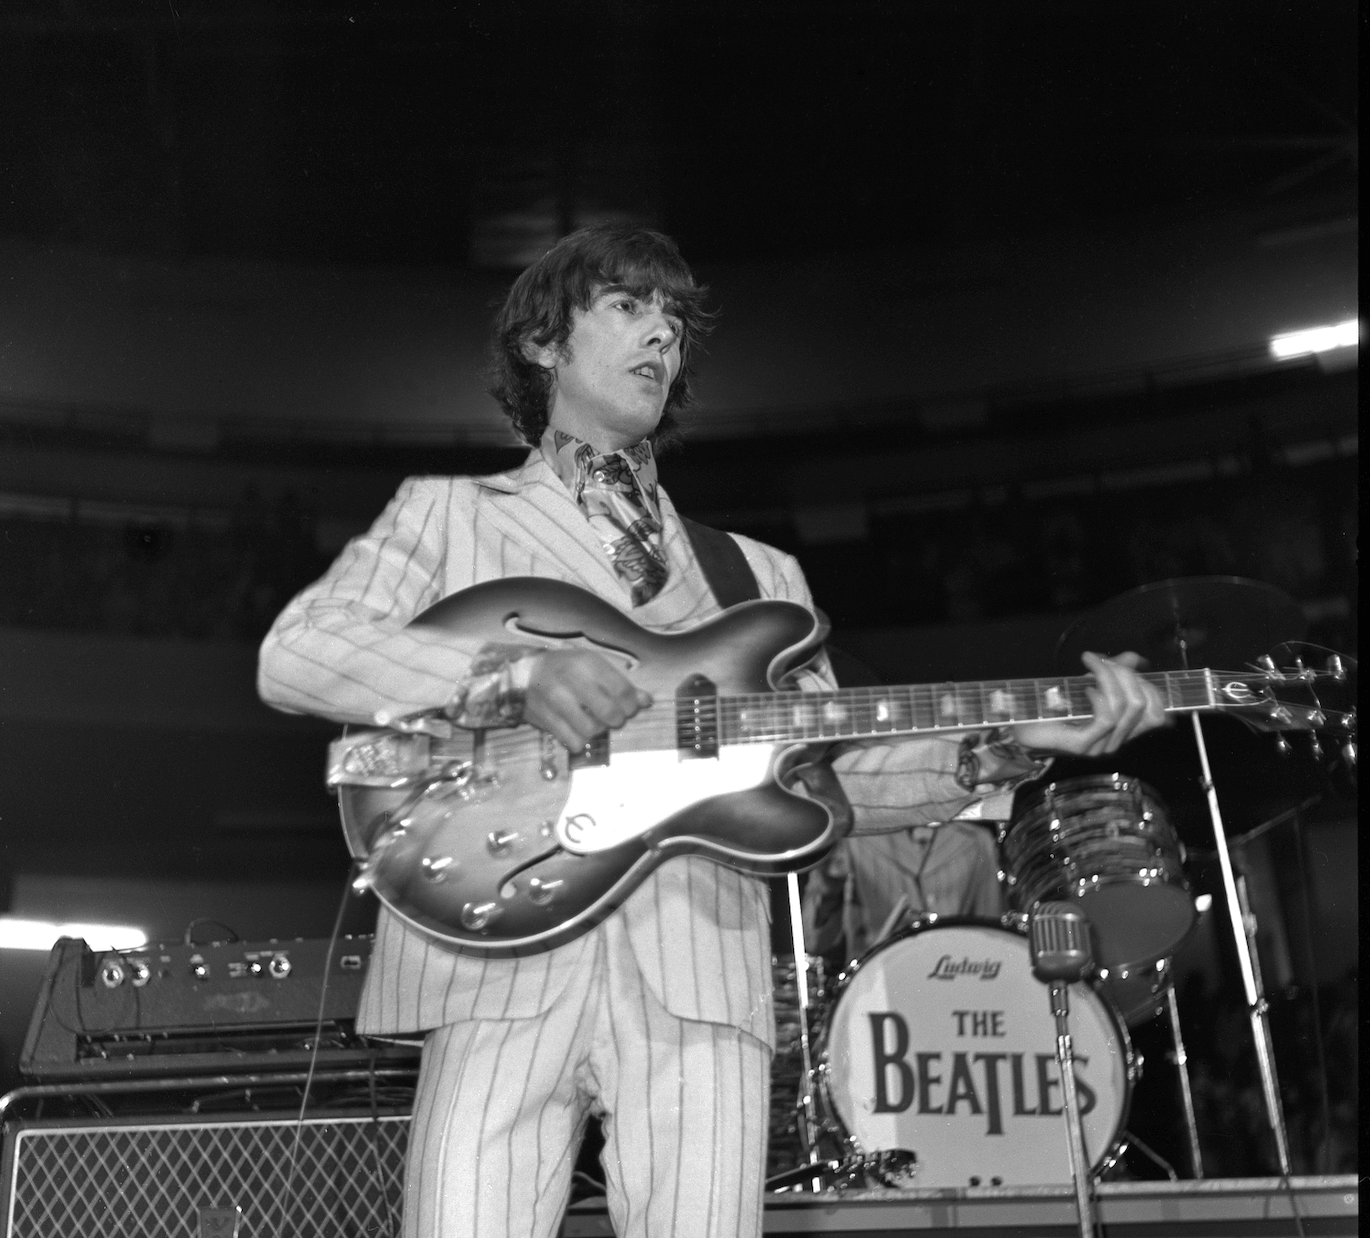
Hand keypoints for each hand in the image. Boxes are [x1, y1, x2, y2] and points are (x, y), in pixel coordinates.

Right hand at [523, 649, 651, 749]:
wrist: (523, 674)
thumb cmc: (565, 669)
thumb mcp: (593, 667)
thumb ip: (621, 683)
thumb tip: (647, 701)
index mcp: (587, 663)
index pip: (623, 690)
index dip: (632, 705)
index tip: (628, 708)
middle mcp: (572, 680)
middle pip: (610, 712)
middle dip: (617, 719)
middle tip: (613, 717)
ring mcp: (556, 700)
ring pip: (592, 730)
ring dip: (598, 730)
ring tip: (593, 722)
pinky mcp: (545, 719)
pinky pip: (574, 741)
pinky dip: (580, 741)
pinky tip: (577, 730)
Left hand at [1009, 651, 1166, 756]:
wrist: (1022, 725)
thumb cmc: (1054, 706)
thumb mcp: (1088, 683)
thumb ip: (1112, 672)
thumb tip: (1133, 658)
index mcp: (1122, 729)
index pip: (1157, 714)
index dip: (1149, 686)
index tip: (1125, 664)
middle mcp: (1116, 740)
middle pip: (1141, 705)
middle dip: (1126, 674)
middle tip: (1103, 660)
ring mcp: (1100, 745)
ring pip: (1123, 707)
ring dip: (1109, 677)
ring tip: (1091, 665)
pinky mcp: (1082, 745)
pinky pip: (1106, 718)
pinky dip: (1100, 697)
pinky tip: (1086, 688)